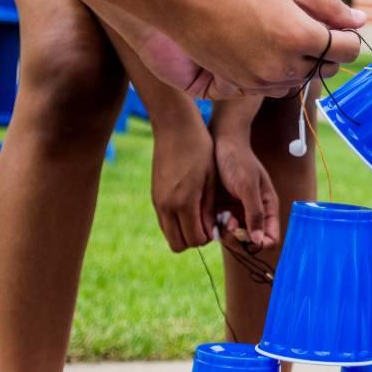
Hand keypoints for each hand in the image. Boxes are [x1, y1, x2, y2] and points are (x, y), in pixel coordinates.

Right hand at [125, 0, 364, 98]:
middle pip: (326, 68)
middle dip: (326, 50)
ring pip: (301, 78)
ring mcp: (263, 79)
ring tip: (280, 31)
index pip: (346, 49)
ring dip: (301, 61)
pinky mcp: (244, 85)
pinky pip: (276, 85)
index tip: (337, 25)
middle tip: (308, 25)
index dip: (347, 36)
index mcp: (300, 36)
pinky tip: (264, 46)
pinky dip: (279, 70)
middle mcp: (285, 64)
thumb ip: (329, 6)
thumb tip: (361, 21)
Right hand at [150, 114, 217, 251]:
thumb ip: (209, 209)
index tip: (217, 223)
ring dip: (184, 231)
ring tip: (199, 214)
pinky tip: (189, 206)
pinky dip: (176, 221)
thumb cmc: (200, 149)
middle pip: (178, 244)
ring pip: (169, 234)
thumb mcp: (211, 180)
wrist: (174, 126)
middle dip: (194, 239)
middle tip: (207, 223)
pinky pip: (164, 221)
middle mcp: (166, 206)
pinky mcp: (154, 195)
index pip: (195, 239)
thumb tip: (209, 232)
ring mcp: (157, 201)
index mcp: (184, 202)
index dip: (208, 237)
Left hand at [213, 135, 281, 249]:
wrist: (219, 142)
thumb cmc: (237, 161)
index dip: (260, 243)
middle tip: (229, 224)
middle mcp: (253, 212)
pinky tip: (210, 214)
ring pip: (233, 237)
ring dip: (225, 232)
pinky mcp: (221, 209)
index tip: (246, 236)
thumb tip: (259, 241)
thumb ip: (254, 213)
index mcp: (267, 207)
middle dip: (239, 238)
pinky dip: (214, 226)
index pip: (270, 237)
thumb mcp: (247, 187)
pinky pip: (219, 227)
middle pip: (250, 241)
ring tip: (220, 215)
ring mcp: (237, 212)